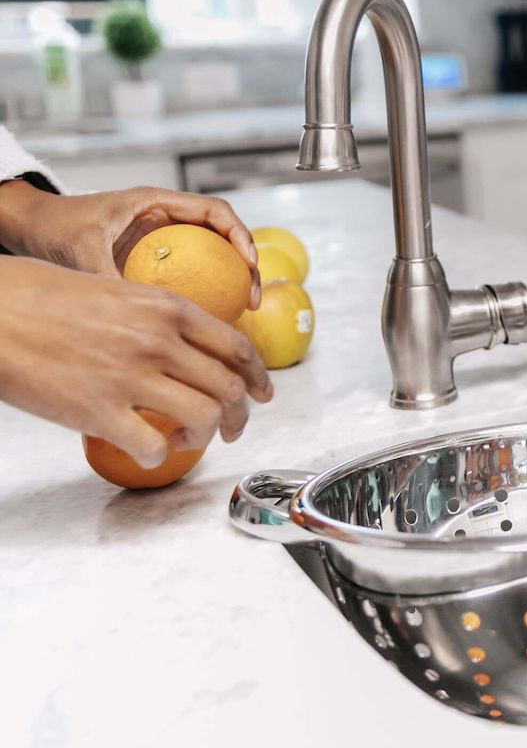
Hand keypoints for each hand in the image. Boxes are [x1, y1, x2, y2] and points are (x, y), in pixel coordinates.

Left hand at [0, 183, 259, 306]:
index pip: (215, 211)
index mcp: (155, 203)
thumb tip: (133, 315)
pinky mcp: (154, 258)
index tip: (248, 265)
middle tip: (251, 298)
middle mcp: (165, 218)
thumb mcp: (81, 251)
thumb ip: (107, 276)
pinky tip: (206, 320)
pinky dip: (205, 292)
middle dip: (245, 265)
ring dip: (230, 281)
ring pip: (212, 256)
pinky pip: (190, 273)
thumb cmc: (53, 227)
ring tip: (239, 312)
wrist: (30, 226)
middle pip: (223, 236)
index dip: (239, 236)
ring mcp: (162, 239)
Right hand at [0, 257, 272, 466]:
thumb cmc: (42, 298)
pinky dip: (159, 456)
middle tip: (234, 429)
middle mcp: (158, 341)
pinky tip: (148, 450)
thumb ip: (157, 317)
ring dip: (206, 437)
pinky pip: (154, 447)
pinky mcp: (99, 411)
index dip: (258, 376)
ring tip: (186, 439)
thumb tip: (187, 344)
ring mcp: (131, 377)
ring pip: (204, 418)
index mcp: (167, 308)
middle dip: (240, 416)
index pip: (236, 346)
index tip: (263, 393)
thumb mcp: (117, 292)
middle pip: (228, 387)